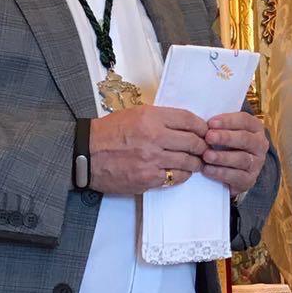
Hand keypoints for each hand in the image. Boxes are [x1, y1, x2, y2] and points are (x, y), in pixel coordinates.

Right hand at [89, 105, 207, 196]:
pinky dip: (182, 175)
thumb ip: (160, 117)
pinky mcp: (149, 178)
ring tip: (195, 161)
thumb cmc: (108, 133)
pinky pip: (176, 177)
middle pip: (193, 142)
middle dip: (202, 146)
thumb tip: (185, 124)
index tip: (205, 131)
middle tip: (204, 148)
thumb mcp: (135, 114)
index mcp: (151, 117)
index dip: (201, 126)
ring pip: (188, 161)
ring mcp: (152, 159)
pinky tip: (180, 171)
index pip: (188, 120)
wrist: (86, 154)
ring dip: (195, 162)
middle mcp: (154, 137)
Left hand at [201, 111, 268, 197]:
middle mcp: (259, 144)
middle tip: (208, 137)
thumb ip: (217, 125)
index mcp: (255, 128)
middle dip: (225, 137)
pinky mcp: (250, 180)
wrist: (234, 170)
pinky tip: (207, 169)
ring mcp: (257, 163)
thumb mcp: (225, 131)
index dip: (228, 121)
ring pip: (241, 159)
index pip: (244, 120)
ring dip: (222, 157)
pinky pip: (236, 176)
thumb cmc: (226, 145)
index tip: (210, 123)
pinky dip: (221, 173)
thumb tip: (200, 121)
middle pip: (244, 139)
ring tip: (206, 155)